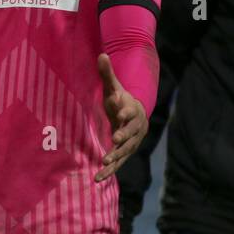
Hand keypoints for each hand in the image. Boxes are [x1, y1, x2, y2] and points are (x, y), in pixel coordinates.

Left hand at [94, 54, 147, 181]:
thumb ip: (107, 74)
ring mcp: (130, 143)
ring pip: (124, 151)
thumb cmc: (122, 100)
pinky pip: (117, 163)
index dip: (125, 111)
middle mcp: (133, 129)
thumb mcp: (115, 87)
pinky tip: (97, 179)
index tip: (119, 111)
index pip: (129, 111)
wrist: (137, 116)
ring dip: (114, 158)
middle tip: (115, 139)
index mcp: (131, 112)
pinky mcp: (124, 153)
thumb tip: (101, 54)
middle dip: (123, 136)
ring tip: (104, 163)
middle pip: (129, 133)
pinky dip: (108, 171)